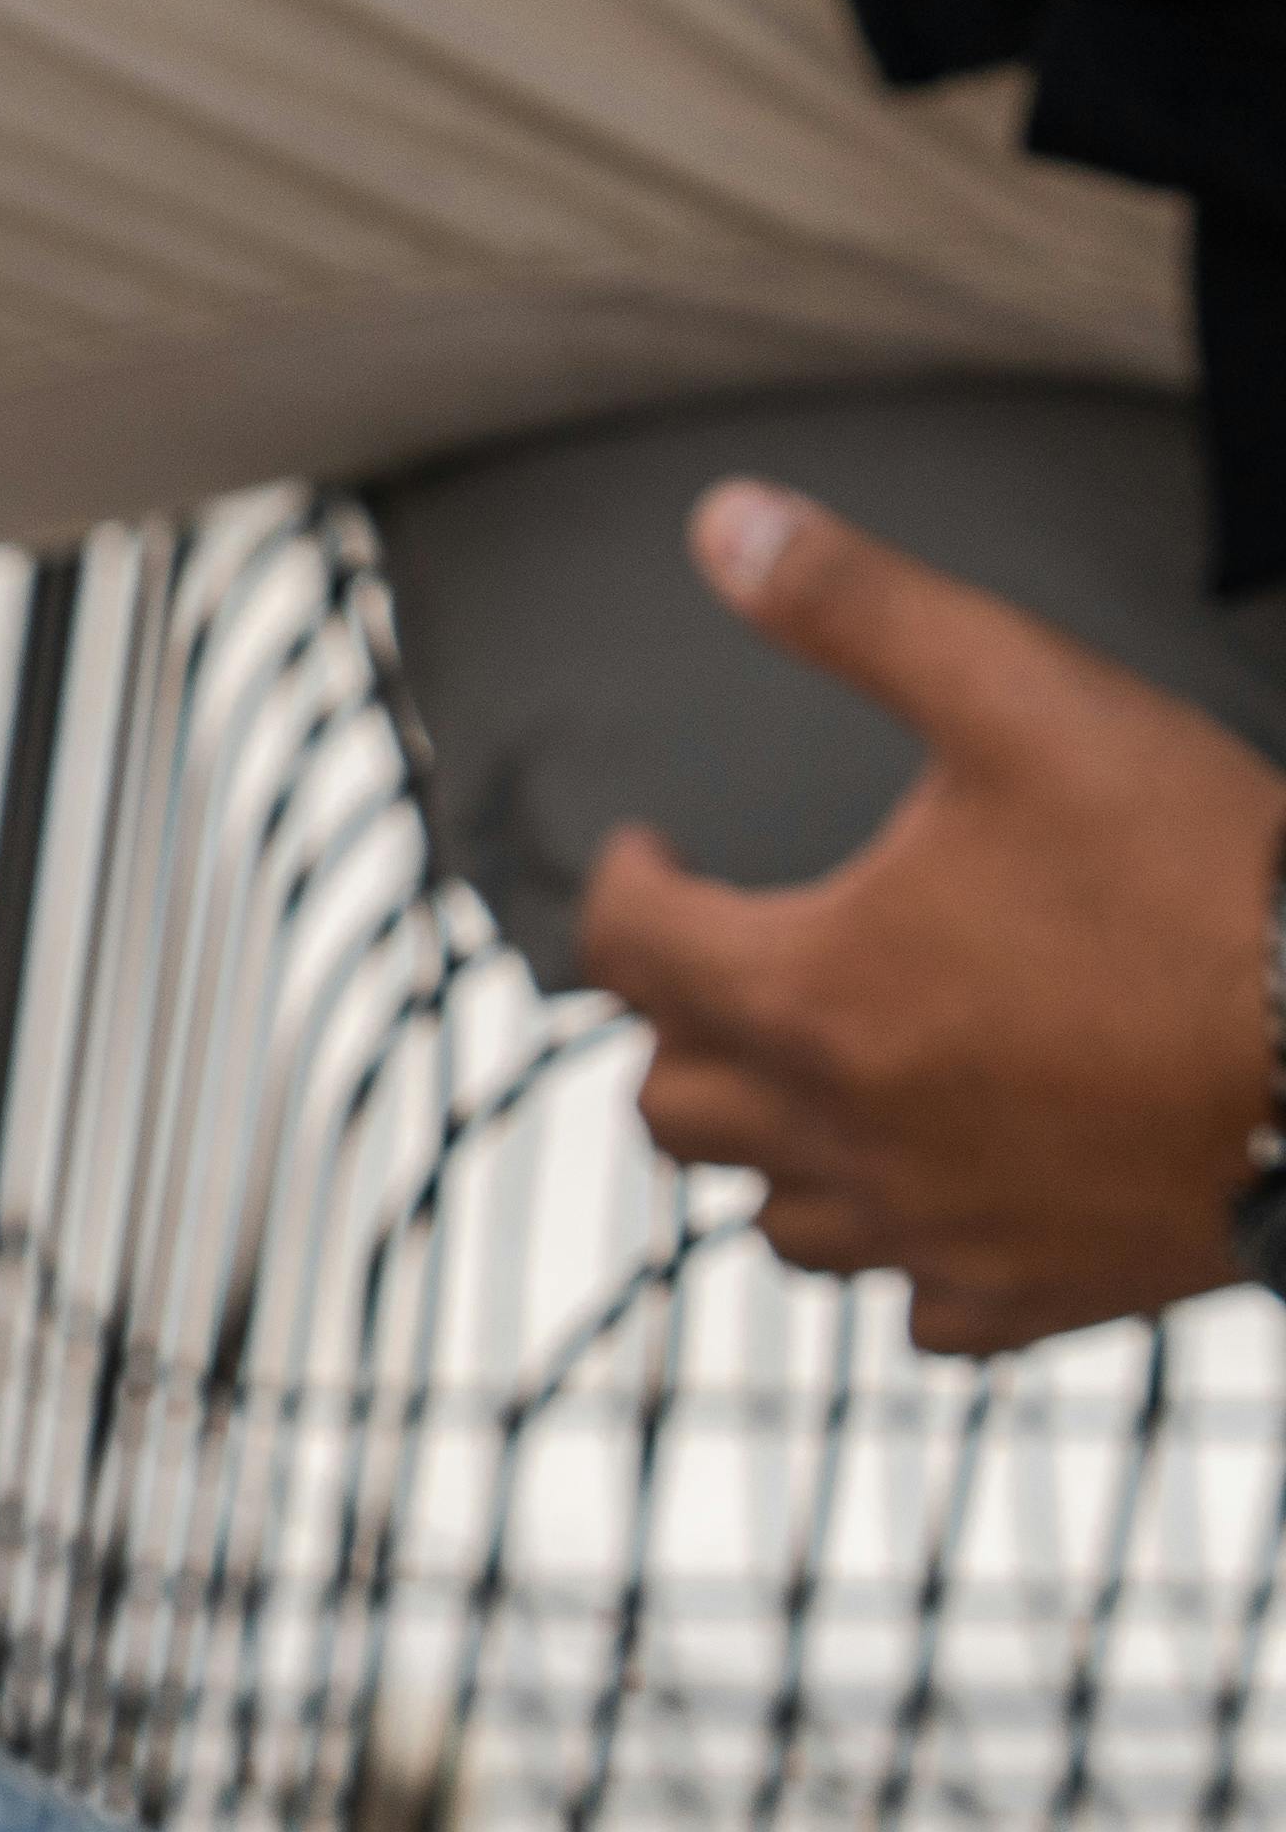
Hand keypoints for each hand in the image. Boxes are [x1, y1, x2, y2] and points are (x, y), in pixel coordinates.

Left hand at [583, 477, 1281, 1353]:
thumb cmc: (1206, 877)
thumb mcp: (1027, 701)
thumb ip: (861, 610)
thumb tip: (723, 520)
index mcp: (806, 993)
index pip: (626, 950)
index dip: (625, 886)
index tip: (657, 851)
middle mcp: (843, 1133)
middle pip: (675, 1102)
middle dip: (680, 1026)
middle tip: (727, 963)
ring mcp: (940, 1231)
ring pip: (779, 1220)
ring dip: (774, 1148)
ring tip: (819, 1073)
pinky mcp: (1039, 1299)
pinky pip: (921, 1310)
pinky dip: (911, 1253)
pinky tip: (946, 1193)